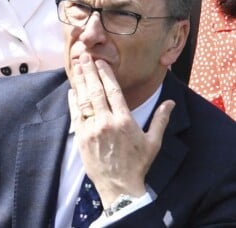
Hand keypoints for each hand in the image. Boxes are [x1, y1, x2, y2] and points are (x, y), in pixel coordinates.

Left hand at [68, 53, 173, 206]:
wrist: (119, 186)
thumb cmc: (138, 163)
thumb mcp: (153, 142)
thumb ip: (161, 119)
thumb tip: (171, 102)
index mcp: (125, 121)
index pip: (113, 91)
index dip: (106, 74)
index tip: (101, 62)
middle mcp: (107, 122)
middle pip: (96, 90)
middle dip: (89, 71)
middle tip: (84, 56)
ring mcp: (92, 129)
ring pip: (84, 99)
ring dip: (79, 81)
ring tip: (76, 66)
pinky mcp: (81, 136)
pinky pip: (75, 113)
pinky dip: (73, 100)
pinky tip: (72, 89)